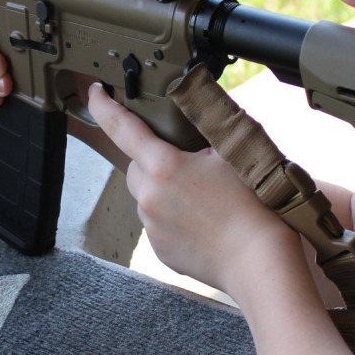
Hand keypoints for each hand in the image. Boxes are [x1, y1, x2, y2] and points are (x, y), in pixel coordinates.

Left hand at [86, 82, 297, 292]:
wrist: (259, 261)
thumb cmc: (252, 206)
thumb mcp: (232, 151)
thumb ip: (206, 126)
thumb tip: (194, 111)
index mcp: (164, 165)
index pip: (121, 127)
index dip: (103, 105)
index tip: (96, 92)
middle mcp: (150, 196)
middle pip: (136, 166)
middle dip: (155, 160)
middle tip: (190, 165)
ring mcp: (152, 227)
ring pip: (147, 196)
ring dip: (164, 190)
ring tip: (203, 200)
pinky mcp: (160, 250)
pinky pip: (157, 223)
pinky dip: (172, 217)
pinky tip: (201, 221)